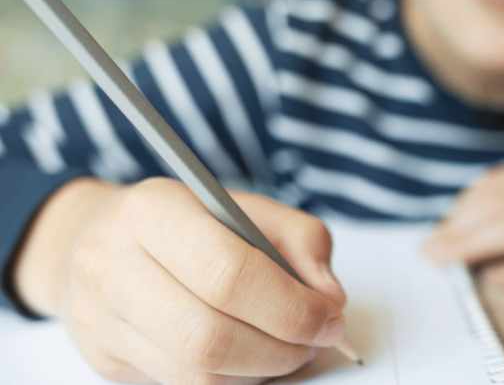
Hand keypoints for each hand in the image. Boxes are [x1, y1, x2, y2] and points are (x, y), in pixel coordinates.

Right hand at [13, 177, 346, 383]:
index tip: (329, 317)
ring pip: (197, 372)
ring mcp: (99, 317)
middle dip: (281, 348)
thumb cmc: (187, 222)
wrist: (100, 238)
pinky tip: (251, 357)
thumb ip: (302, 240)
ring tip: (287, 348)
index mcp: (153, 211)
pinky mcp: (104, 357)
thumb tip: (331, 297)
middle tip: (314, 340)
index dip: (290, 307)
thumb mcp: (249, 208)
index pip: (228, 273)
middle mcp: (112, 263)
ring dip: (260, 370)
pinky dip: (232, 379)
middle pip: (210, 335)